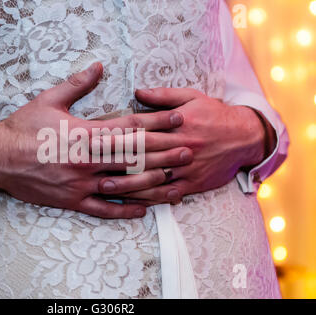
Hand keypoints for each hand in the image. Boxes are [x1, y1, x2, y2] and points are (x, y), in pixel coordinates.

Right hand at [0, 64, 191, 217]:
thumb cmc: (23, 128)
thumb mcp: (48, 100)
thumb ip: (77, 84)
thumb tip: (98, 66)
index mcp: (84, 133)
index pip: (129, 127)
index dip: (157, 122)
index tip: (178, 118)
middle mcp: (87, 160)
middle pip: (133, 157)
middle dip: (164, 153)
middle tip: (189, 150)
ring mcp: (81, 183)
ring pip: (124, 186)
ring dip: (152, 184)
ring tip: (176, 182)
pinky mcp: (72, 201)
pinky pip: (102, 210)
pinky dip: (123, 211)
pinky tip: (143, 211)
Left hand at [97, 87, 269, 204]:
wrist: (245, 136)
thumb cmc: (214, 113)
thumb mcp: (191, 97)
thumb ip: (163, 96)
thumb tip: (137, 92)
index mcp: (177, 124)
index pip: (142, 129)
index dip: (117, 133)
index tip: (95, 136)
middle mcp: (180, 146)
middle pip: (142, 154)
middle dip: (115, 159)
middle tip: (89, 164)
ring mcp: (186, 168)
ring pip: (152, 178)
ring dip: (127, 183)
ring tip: (104, 186)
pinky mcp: (193, 183)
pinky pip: (169, 193)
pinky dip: (150, 198)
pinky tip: (132, 201)